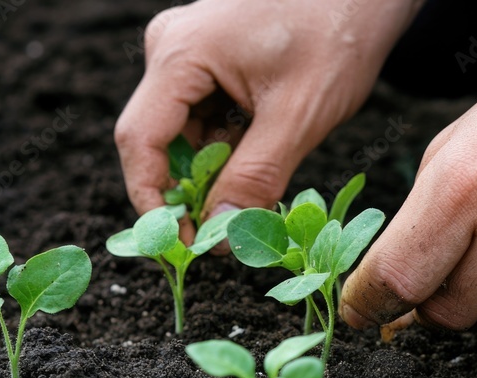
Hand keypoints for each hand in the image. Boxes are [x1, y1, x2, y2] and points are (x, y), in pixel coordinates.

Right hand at [115, 0, 420, 239]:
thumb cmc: (337, 32)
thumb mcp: (298, 116)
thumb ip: (255, 177)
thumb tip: (220, 235)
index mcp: (180, 54)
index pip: (139, 141)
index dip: (153, 201)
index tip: (180, 246)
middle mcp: (171, 48)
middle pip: (158, 139)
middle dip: (187, 191)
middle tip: (218, 236)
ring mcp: (187, 50)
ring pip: (183, 132)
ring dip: (212, 171)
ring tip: (249, 196)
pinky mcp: (208, 59)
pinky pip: (202, 116)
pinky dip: (225, 147)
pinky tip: (257, 159)